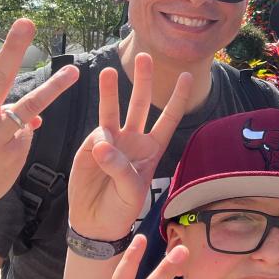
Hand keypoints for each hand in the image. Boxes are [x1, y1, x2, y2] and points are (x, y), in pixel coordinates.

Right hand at [68, 54, 190, 240]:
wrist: (95, 222)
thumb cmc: (121, 207)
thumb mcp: (130, 191)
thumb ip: (120, 167)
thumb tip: (103, 142)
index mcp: (153, 148)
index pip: (169, 118)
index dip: (178, 97)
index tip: (187, 76)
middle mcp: (134, 139)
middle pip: (141, 104)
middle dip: (143, 81)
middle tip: (143, 57)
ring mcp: (112, 141)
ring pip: (114, 110)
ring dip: (110, 91)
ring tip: (106, 71)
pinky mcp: (90, 146)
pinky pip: (96, 134)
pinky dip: (98, 139)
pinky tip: (98, 152)